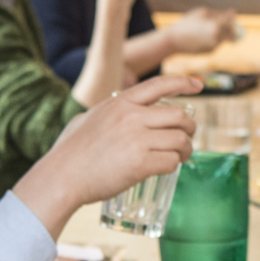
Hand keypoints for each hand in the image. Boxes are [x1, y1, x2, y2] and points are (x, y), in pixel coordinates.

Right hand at [42, 74, 199, 205]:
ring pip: (180, 139)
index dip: (184, 82)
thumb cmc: (69, 153)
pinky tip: (166, 168)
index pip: (160, 84)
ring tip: (181, 157)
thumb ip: (106, 113)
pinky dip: (174, 165)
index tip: (199, 85)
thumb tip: (114, 114)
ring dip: (186, 150)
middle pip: (179, 115)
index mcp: (120, 103)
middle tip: (187, 139)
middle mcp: (132, 117)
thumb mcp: (86, 119)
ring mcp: (138, 140)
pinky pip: (172, 161)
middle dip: (190, 128)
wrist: (61, 178)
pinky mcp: (141, 163)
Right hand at [167, 7, 236, 53]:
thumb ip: (218, 13)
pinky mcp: (211, 52)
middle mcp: (217, 38)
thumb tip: (232, 13)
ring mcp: (214, 46)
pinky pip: (217, 43)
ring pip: (224, 38)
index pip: (231, 21)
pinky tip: (201, 38)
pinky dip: (213, 39)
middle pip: (232, 32)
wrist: (174, 40)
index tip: (230, 13)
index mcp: (215, 26)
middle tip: (222, 23)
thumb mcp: (202, 13)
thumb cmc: (188, 23)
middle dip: (230, 28)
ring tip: (204, 30)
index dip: (231, 17)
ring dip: (220, 33)